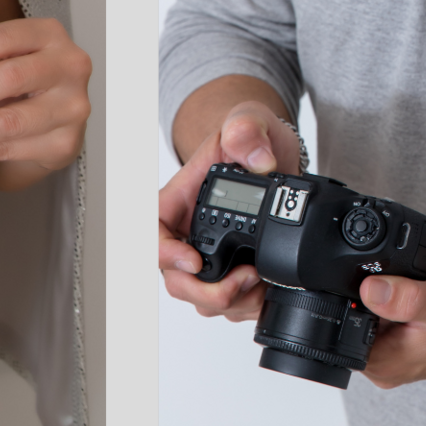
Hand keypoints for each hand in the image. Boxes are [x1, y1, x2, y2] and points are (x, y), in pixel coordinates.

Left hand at [0, 16, 90, 190]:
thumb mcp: (5, 61)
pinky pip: (10, 149)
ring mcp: (71, 106)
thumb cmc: (24, 83)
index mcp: (49, 34)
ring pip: (9, 121)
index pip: (1, 40)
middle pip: (9, 78)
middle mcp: (69, 66)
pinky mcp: (65, 142)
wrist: (55, 119)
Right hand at [157, 98, 302, 323]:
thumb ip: (248, 130)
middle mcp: (187, 231)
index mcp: (179, 199)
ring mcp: (208, 254)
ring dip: (231, 301)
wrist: (272, 151)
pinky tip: (265, 290)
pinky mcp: (231, 269)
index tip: (193, 261)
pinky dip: (246, 305)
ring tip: (260, 282)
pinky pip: (227, 303)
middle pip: (174, 278)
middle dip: (206, 291)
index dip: (164, 254)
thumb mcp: (248, 121)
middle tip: (242, 280)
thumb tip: (258, 159)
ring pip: (201, 297)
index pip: (153, 231)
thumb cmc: (249, 137)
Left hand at [357, 267, 425, 388]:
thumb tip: (368, 291)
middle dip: (366, 296)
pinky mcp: (407, 340)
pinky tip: (416, 292)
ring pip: (366, 315)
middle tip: (402, 286)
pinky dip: (395, 299)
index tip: (382, 288)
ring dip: (383, 296)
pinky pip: (384, 315)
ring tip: (414, 291)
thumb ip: (403, 299)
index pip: (336, 331)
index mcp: (386, 365)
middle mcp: (388, 365)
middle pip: (348, 320)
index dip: (347, 299)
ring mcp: (398, 353)